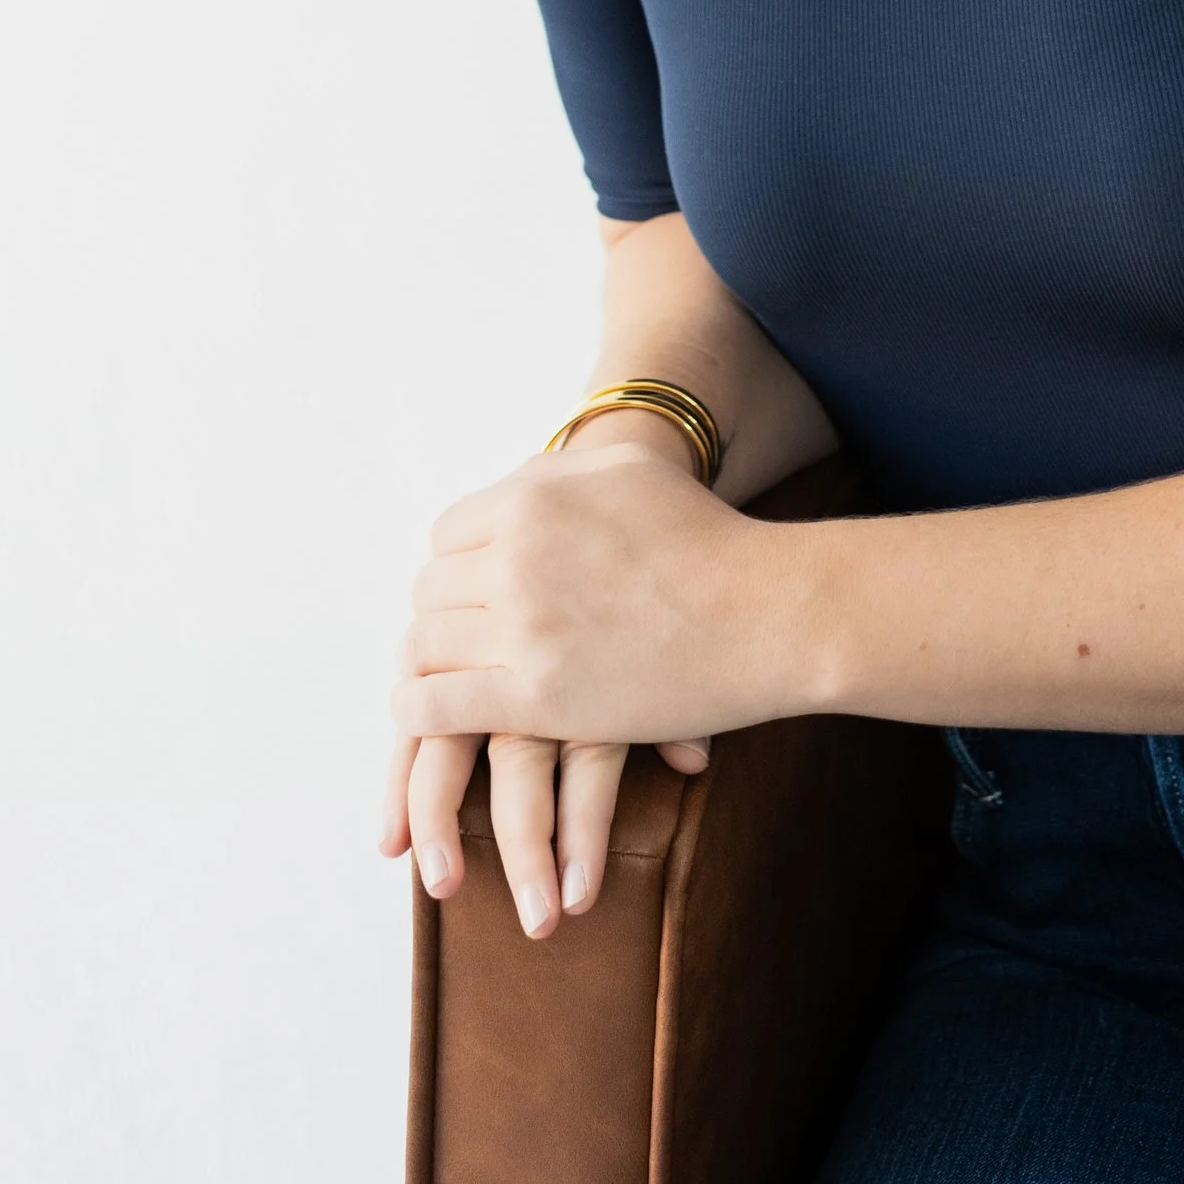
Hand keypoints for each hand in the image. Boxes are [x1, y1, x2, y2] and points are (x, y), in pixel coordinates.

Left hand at [385, 435, 805, 933]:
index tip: (476, 593)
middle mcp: (516, 556)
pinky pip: (433, 706)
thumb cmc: (704, 535)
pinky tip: (430, 713)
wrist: (765, 610)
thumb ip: (552, 476)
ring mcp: (523, 629)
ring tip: (450, 680)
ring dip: (430, 665)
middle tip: (468, 643)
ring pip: (425, 648)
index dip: (458, 567)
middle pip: (431, 593)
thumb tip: (509, 491)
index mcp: (530, 498)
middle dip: (446, 618)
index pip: (446, 536)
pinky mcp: (536, 698)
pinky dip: (418, 711)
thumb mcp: (622, 470)